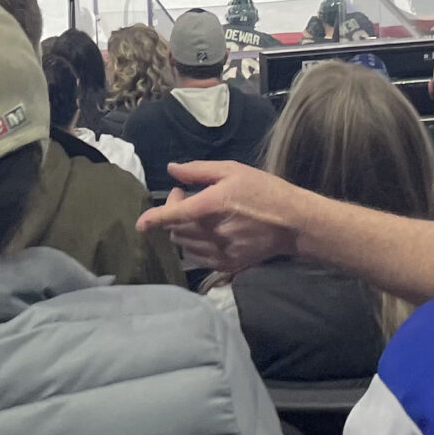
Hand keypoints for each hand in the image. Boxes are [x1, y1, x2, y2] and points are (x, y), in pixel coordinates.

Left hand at [135, 161, 304, 273]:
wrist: (293, 223)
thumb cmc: (264, 190)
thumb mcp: (233, 170)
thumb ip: (199, 171)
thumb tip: (172, 169)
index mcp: (212, 205)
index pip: (173, 215)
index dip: (153, 219)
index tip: (141, 223)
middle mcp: (213, 232)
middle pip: (175, 230)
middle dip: (173, 212)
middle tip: (185, 196)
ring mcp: (220, 252)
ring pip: (184, 245)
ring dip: (182, 230)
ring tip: (197, 214)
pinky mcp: (227, 265)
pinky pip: (198, 259)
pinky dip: (193, 246)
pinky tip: (205, 233)